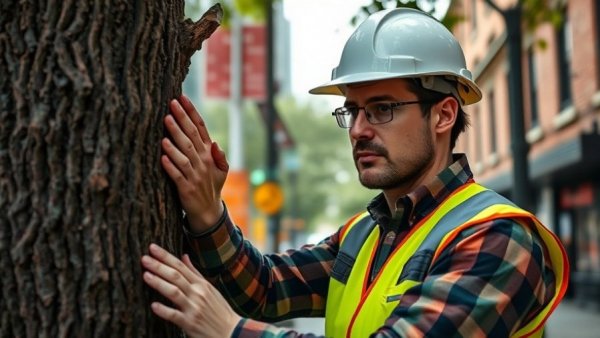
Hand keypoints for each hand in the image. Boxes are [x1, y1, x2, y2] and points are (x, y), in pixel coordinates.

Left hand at [141, 244, 241, 337]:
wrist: (231, 331)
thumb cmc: (219, 309)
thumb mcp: (209, 288)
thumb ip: (194, 272)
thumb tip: (184, 256)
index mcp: (201, 284)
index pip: (180, 266)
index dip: (165, 256)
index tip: (152, 248)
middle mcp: (197, 293)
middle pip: (176, 276)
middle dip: (159, 266)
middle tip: (144, 258)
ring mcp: (194, 308)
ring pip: (174, 292)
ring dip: (159, 283)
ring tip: (146, 275)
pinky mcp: (190, 323)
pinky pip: (175, 316)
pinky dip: (164, 310)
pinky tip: (153, 305)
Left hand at [161, 95, 228, 230]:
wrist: (208, 212)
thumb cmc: (211, 186)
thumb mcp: (221, 170)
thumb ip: (219, 155)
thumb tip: (216, 143)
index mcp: (210, 154)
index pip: (201, 129)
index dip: (192, 113)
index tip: (182, 98)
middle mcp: (203, 162)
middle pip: (191, 137)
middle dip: (181, 120)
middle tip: (170, 104)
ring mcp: (195, 175)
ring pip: (184, 154)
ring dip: (175, 139)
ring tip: (165, 124)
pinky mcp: (186, 188)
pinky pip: (177, 175)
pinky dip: (170, 165)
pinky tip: (162, 155)